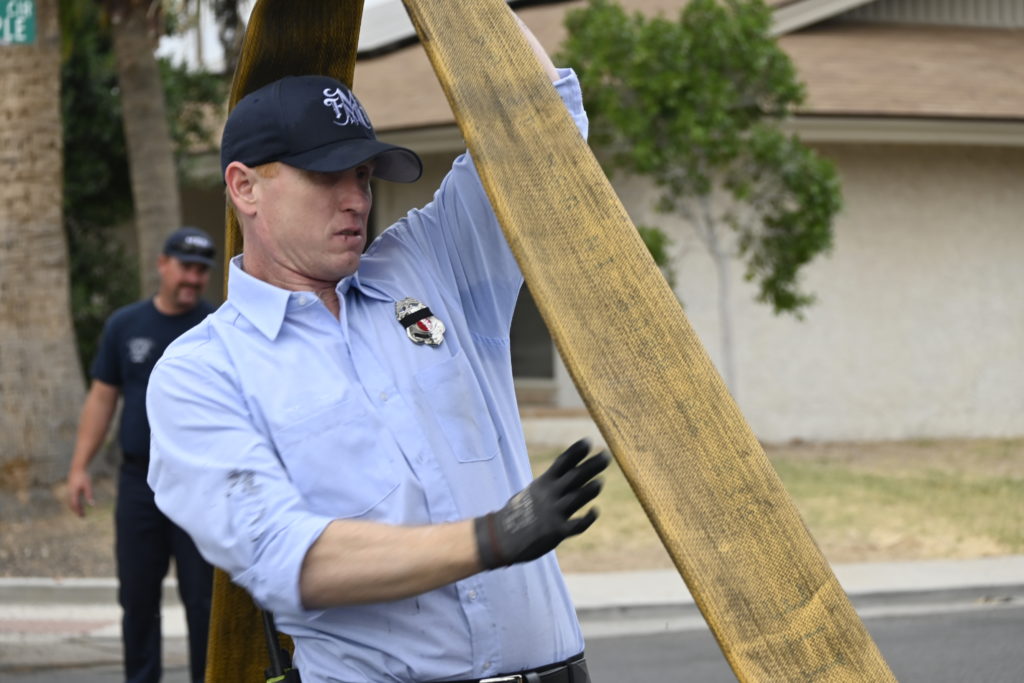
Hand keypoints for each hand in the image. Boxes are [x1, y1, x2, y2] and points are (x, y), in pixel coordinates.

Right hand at [66, 468, 93, 516]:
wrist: (77, 467)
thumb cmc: (83, 476)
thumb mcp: (88, 485)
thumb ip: (89, 495)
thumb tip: (92, 504)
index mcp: (73, 493)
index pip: (75, 505)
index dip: (78, 511)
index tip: (83, 516)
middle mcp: (70, 493)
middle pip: (72, 504)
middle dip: (77, 510)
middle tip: (82, 516)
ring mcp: (69, 490)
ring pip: (71, 501)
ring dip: (75, 507)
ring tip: (80, 511)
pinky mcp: (71, 488)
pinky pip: (72, 498)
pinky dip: (74, 502)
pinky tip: (78, 503)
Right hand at [475, 439, 609, 568]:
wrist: (502, 537)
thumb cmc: (519, 513)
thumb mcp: (533, 492)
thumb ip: (551, 483)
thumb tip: (570, 472)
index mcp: (543, 483)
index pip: (562, 463)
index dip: (576, 451)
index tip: (589, 441)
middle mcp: (550, 495)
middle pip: (575, 476)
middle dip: (592, 465)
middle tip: (607, 455)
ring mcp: (553, 513)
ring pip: (577, 497)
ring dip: (590, 489)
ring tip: (600, 482)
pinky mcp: (556, 531)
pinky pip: (576, 525)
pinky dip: (587, 518)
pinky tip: (595, 512)